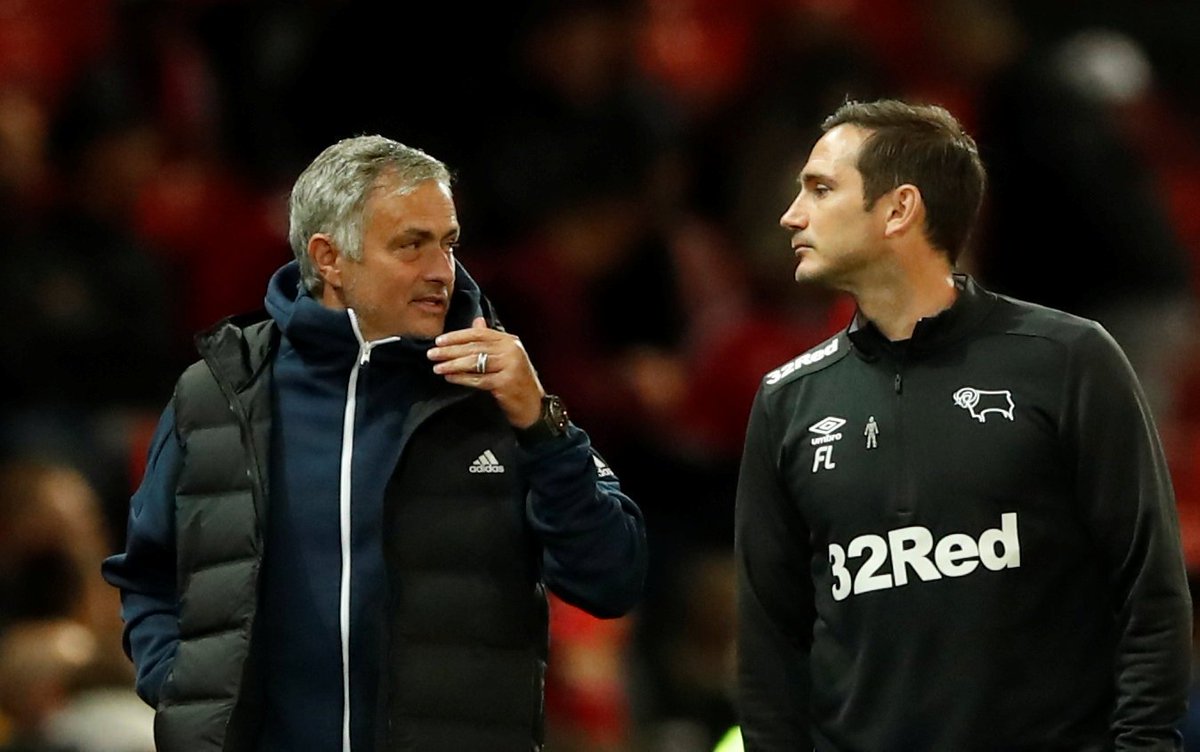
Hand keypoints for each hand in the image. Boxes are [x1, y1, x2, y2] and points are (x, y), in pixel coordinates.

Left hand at [428, 317, 544, 427]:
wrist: (533, 407)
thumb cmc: (517, 382)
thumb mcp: (506, 357)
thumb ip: (490, 340)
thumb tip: (476, 321)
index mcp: (510, 340)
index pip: (479, 333)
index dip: (457, 336)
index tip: (439, 341)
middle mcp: (511, 350)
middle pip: (474, 347)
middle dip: (450, 350)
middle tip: (432, 354)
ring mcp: (510, 365)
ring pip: (475, 362)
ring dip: (452, 364)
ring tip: (437, 367)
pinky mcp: (506, 382)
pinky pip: (478, 379)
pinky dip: (462, 378)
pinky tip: (450, 377)